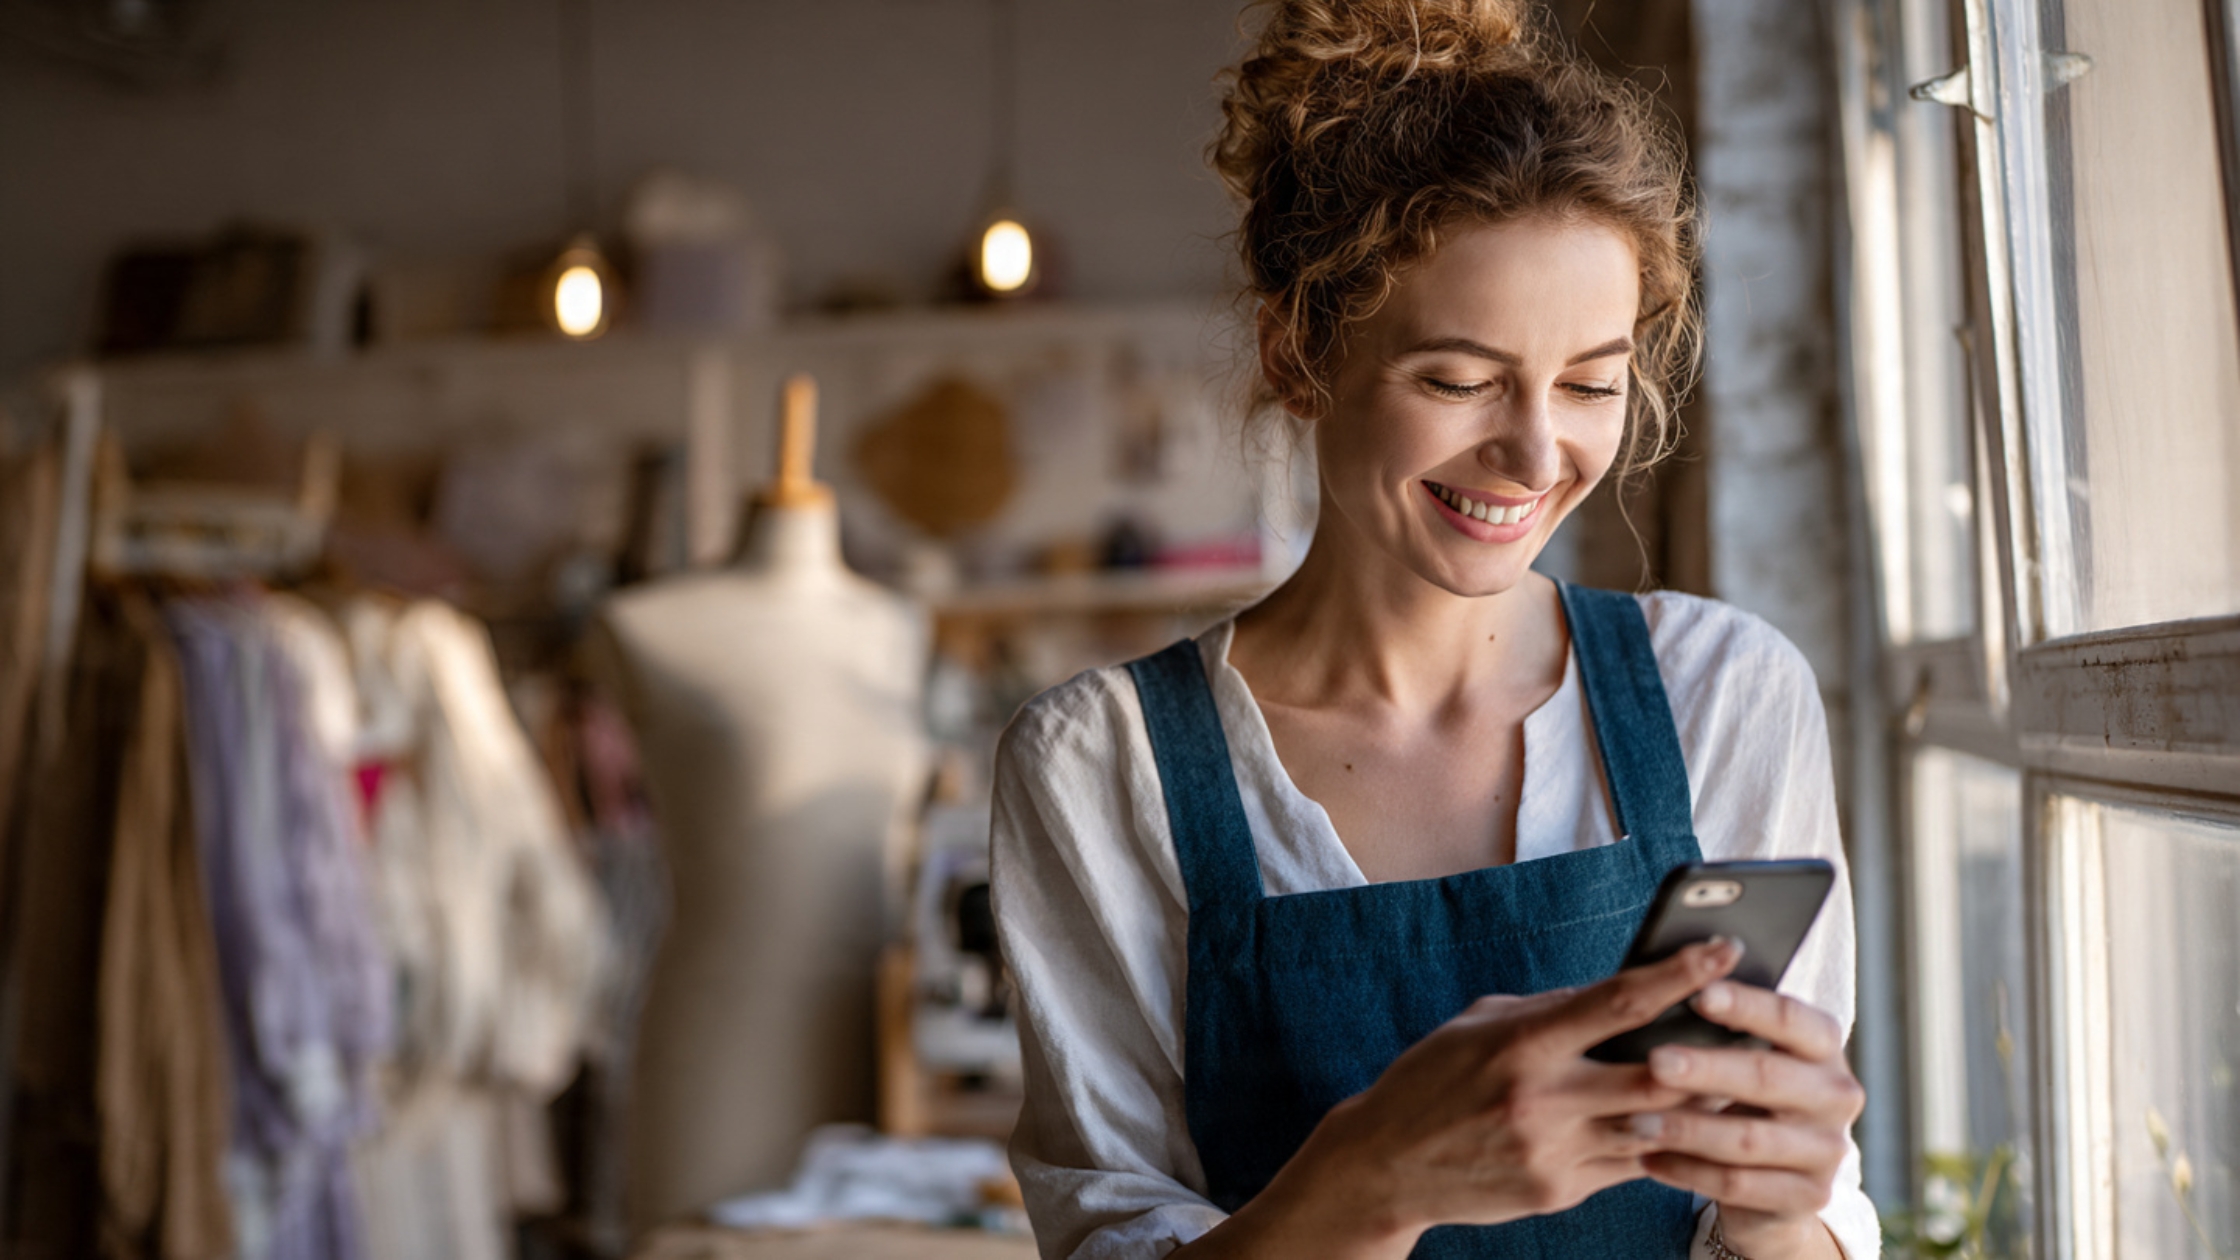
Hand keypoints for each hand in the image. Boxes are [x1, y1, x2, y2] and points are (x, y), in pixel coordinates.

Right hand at [1203, 938, 1743, 1257]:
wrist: (1387, 1164)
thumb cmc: (1434, 1079)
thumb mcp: (1481, 1024)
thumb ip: (1552, 1010)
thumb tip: (1622, 993)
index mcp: (1521, 1043)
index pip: (1617, 1001)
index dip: (1679, 974)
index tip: (1723, 949)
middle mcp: (1542, 1099)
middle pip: (1657, 1074)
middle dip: (1713, 1052)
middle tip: (1754, 1028)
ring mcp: (1554, 1152)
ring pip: (1655, 1125)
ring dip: (1699, 1104)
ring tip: (1735, 1077)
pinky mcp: (1560, 1190)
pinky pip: (1630, 1162)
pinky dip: (1658, 1139)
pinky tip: (1679, 1121)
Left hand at [1634, 981, 1861, 1257]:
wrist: (1775, 1181)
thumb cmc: (1743, 1094)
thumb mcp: (1744, 1057)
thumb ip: (1721, 1029)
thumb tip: (1659, 984)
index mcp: (1822, 1046)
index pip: (1790, 1017)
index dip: (1746, 1005)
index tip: (1697, 994)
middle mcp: (1837, 1094)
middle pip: (1767, 1077)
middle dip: (1707, 1069)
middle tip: (1655, 1061)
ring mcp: (1829, 1150)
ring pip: (1748, 1138)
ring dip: (1686, 1129)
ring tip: (1633, 1121)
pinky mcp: (1809, 1197)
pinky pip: (1738, 1184)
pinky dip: (1688, 1171)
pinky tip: (1648, 1160)